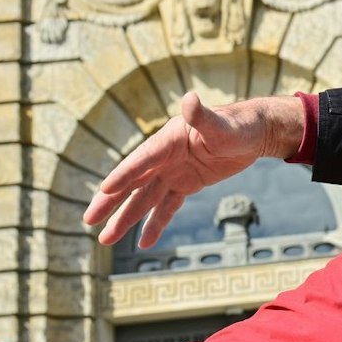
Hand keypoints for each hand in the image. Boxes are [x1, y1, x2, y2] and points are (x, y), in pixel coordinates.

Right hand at [83, 92, 305, 248]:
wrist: (254, 134)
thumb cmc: (238, 124)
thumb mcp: (222, 123)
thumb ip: (202, 115)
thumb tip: (189, 99)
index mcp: (169, 140)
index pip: (142, 160)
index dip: (124, 175)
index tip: (104, 190)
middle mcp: (164, 157)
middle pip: (132, 183)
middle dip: (110, 202)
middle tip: (88, 220)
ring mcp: (173, 172)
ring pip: (144, 199)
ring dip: (125, 219)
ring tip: (105, 239)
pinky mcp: (185, 185)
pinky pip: (166, 207)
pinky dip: (155, 224)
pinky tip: (143, 242)